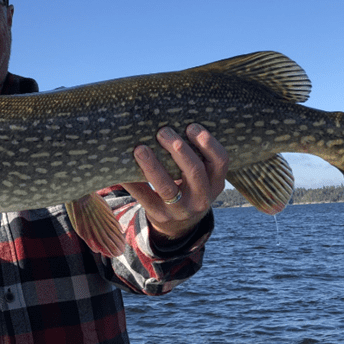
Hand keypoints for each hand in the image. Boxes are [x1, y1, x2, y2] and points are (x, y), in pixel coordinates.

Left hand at [122, 124, 228, 242]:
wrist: (179, 224)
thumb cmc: (188, 185)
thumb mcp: (200, 175)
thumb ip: (195, 154)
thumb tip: (170, 119)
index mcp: (215, 182)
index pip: (220, 161)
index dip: (208, 143)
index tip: (191, 125)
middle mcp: (202, 198)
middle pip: (194, 172)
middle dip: (178, 149)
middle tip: (163, 131)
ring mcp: (181, 209)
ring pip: (167, 187)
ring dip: (153, 166)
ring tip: (140, 148)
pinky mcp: (160, 215)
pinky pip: (145, 198)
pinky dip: (133, 183)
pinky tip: (123, 170)